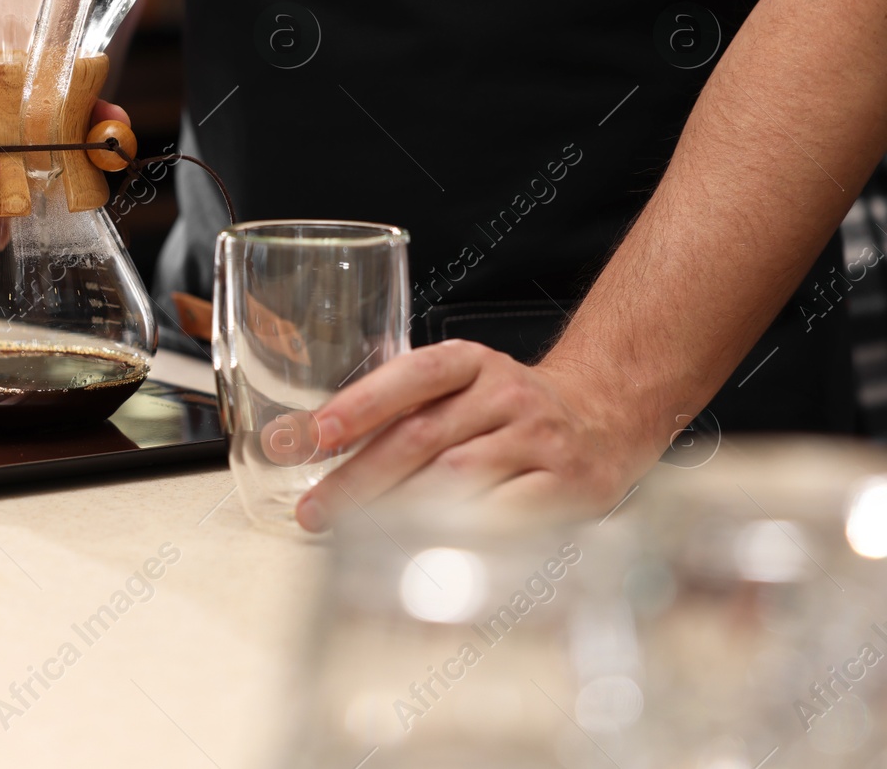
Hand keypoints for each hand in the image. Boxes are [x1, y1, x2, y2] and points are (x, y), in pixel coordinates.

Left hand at [292, 340, 658, 531]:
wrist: (604, 419)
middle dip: (359, 478)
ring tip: (354, 535)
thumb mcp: (459, 388)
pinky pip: (503, 515)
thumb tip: (309, 444)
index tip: (309, 437)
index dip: (357, 406)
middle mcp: (506, 393)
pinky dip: (457, 535)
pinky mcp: (568, 485)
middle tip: (316, 510)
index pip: (410, 375)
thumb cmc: (509, 412)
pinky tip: (422, 551)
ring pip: (457, 477)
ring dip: (399, 511)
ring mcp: (540, 438)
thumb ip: (397, 409)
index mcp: (471, 362)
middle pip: (422, 435)